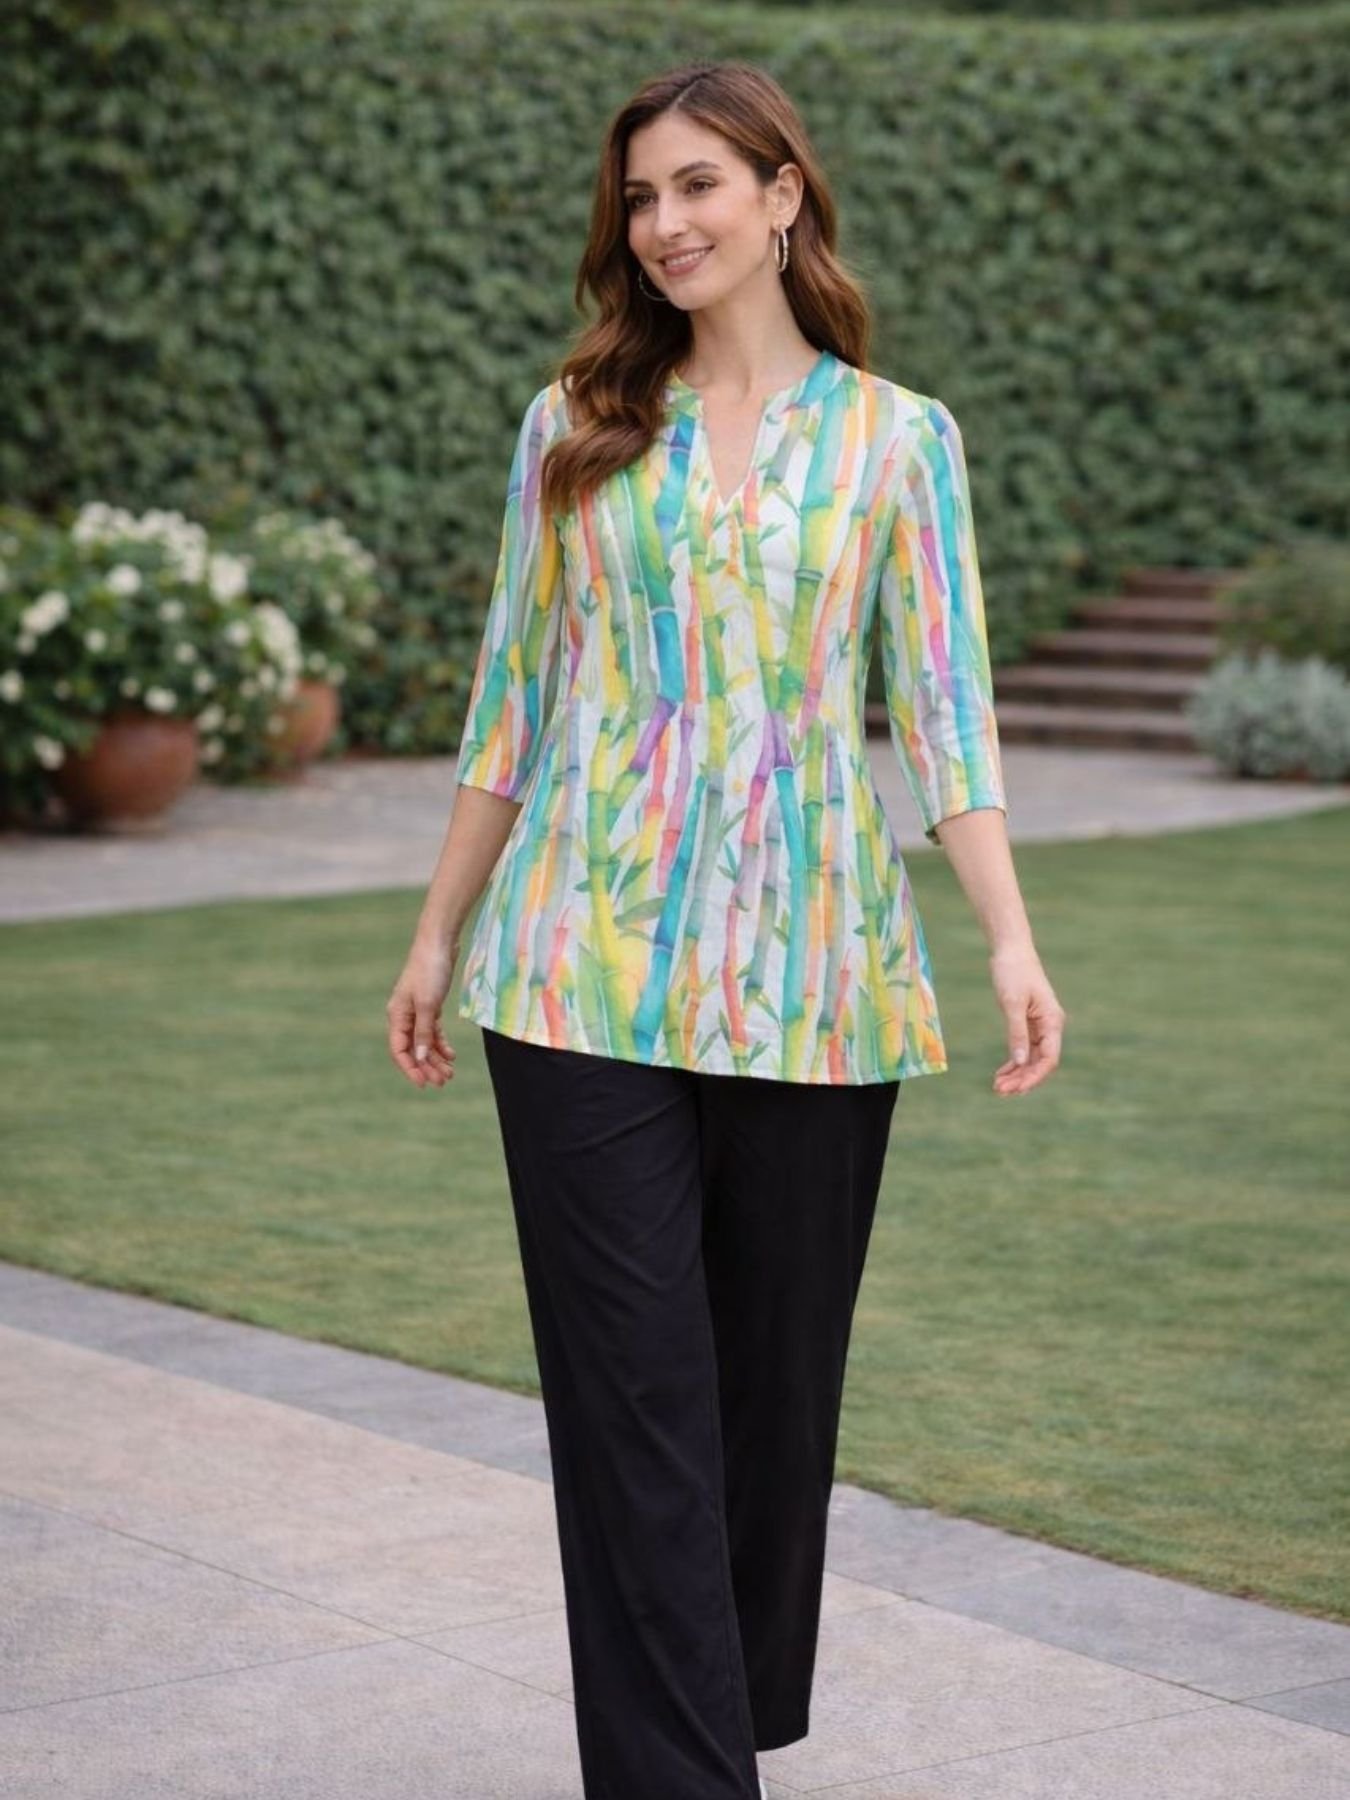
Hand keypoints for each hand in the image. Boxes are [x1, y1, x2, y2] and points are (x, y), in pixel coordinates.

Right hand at [386, 936, 458, 1089]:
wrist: (439, 942)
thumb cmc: (430, 970)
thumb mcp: (428, 1004)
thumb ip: (423, 1032)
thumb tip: (418, 1058)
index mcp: (397, 1016)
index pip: (399, 1050)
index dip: (410, 1069)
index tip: (424, 1084)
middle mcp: (404, 1016)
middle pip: (413, 1049)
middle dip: (427, 1067)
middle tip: (444, 1081)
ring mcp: (417, 1010)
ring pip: (424, 1042)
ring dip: (435, 1058)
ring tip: (450, 1073)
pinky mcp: (429, 1005)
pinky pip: (432, 1031)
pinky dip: (441, 1044)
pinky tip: (451, 1055)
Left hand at [989, 943, 1065, 1095]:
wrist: (1011, 950)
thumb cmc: (1013, 972)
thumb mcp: (1012, 1003)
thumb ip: (1017, 1033)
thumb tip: (1020, 1062)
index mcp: (1052, 1021)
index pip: (1049, 1058)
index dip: (1034, 1076)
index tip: (1017, 1089)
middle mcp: (1050, 1026)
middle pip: (1040, 1062)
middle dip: (1022, 1079)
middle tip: (1000, 1091)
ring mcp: (1040, 1026)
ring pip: (1031, 1058)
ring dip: (1017, 1074)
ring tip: (998, 1087)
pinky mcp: (1028, 1023)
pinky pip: (1024, 1049)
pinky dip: (1014, 1062)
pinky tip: (1001, 1073)